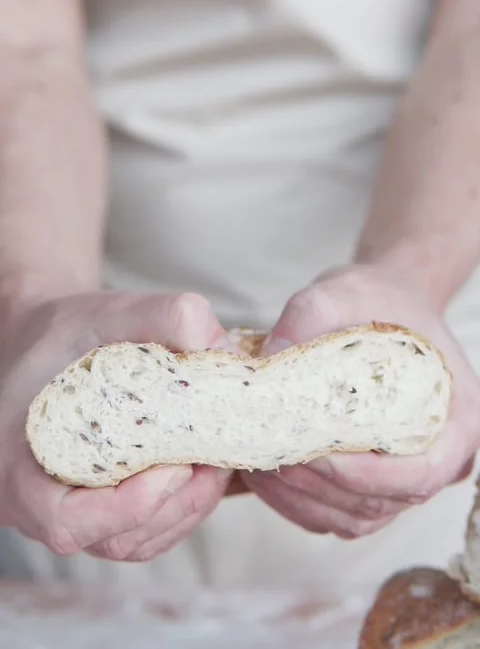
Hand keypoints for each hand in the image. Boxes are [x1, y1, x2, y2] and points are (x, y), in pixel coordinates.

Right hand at [0, 291, 236, 561]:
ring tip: (216, 459)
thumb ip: (161, 314)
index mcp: (18, 462)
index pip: (64, 521)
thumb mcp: (106, 312)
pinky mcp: (99, 514)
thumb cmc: (68, 331)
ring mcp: (71, 513)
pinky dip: (182, 509)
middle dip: (175, 503)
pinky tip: (203, 467)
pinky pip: (144, 534)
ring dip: (187, 508)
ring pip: (135, 542)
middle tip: (215, 457)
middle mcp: (37, 503)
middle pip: (112, 537)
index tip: (176, 468)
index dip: (124, 508)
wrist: (50, 342)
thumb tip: (217, 343)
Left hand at [242, 265, 479, 538]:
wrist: (386, 303)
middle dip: (319, 487)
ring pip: (356, 517)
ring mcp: (407, 477)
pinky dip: (300, 504)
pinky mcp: (375, 484)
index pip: (419, 473)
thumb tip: (267, 360)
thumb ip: (308, 315)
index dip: (366, 476)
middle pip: (382, 502)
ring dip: (302, 500)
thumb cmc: (378, 299)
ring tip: (257, 466)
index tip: (315, 454)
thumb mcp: (344, 292)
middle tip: (267, 456)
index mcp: (459, 419)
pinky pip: (339, 514)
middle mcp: (441, 458)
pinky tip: (264, 475)